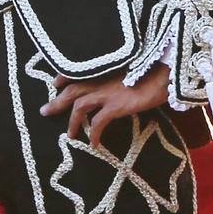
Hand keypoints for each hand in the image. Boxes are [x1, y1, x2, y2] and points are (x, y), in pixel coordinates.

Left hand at [40, 65, 170, 146]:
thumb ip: (121, 76)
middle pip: (71, 90)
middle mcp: (102, 79)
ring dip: (72, 122)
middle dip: (56, 101)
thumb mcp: (133, 68)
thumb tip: (120, 85)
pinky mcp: (116, 105)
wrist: (168, 74)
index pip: (77, 70)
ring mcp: (107, 92)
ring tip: (70, 136)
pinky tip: (94, 145)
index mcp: (104, 69)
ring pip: (79, 106)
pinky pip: (98, 123)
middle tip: (44, 111)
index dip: (64, 76)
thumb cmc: (154, 70)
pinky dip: (94, 134)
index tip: (55, 83)